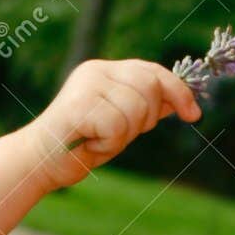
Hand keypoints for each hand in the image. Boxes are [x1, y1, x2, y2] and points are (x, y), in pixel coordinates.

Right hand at [23, 59, 202, 190]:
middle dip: (146, 119)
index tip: (193, 115)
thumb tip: (183, 100)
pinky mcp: (78, 105)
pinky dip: (109, 144)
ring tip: (100, 140)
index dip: (178, 91)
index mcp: (105, 71)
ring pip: (137, 107)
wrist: (40, 163)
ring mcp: (86, 85)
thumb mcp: (122, 122)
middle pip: (150, 87)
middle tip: (117, 135)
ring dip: (124, 135)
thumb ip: (146, 107)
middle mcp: (96, 71)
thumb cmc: (82, 144)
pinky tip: (90, 145)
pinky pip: (118, 125)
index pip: (153, 71)